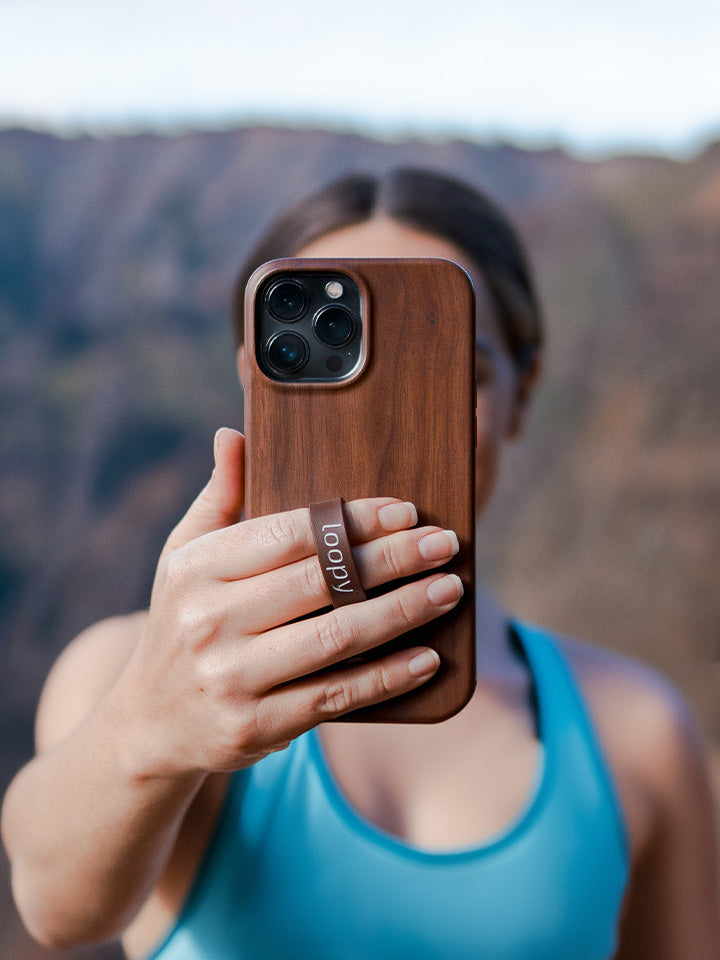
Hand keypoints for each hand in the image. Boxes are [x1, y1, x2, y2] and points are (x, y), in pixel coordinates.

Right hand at [115, 428, 461, 777]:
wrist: (151, 723)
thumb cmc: (181, 621)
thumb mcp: (184, 556)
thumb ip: (219, 496)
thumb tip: (233, 433)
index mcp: (197, 569)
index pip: (290, 534)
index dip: (354, 521)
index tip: (407, 509)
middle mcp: (210, 621)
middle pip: (322, 582)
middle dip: (394, 559)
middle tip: (444, 544)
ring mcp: (231, 678)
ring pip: (336, 638)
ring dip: (403, 612)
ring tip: (450, 589)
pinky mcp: (255, 727)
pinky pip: (335, 696)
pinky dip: (387, 677)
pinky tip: (428, 657)